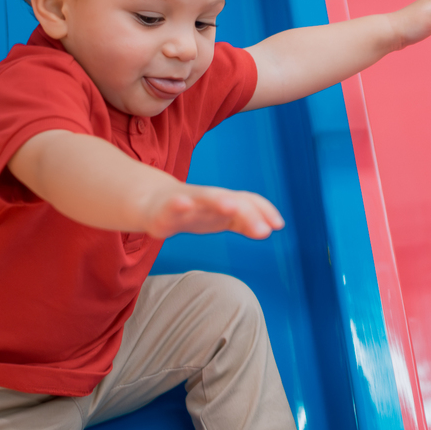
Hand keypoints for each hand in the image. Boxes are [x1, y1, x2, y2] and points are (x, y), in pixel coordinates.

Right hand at [145, 184, 284, 239]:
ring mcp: (187, 203)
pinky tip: (184, 204)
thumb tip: (271, 228)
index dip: (263, 210)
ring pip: (204, 199)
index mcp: (223, 203)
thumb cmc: (192, 211)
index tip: (278, 225)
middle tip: (264, 231)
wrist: (152, 203)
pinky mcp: (163, 212)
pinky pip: (172, 207)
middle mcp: (208, 199)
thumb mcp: (220, 218)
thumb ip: (244, 222)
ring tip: (231, 206)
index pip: (248, 201)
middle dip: (248, 214)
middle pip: (231, 201)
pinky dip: (178, 204)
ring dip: (218, 201)